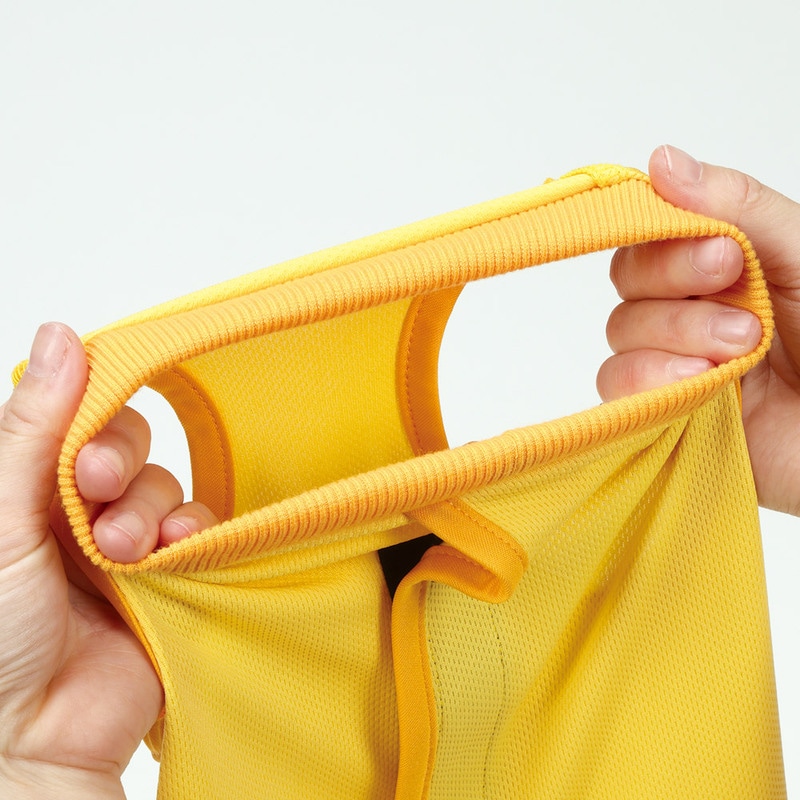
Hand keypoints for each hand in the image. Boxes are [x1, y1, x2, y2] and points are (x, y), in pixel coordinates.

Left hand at [0, 324, 162, 796]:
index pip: (76, 416)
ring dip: (151, 507)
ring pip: (164, 484)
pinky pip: (200, 526)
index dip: (93, 414)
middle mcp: (77, 508)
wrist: (33, 741)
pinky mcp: (171, 573)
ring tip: (123, 551)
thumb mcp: (1, 519)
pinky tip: (174, 552)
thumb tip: (61, 335)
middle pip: (126, 444)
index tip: (86, 440)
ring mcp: (127, 542)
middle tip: (99, 490)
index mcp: (28, 488)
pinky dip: (193, 530)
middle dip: (120, 463)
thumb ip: (35, 427)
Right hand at [598, 145, 799, 515]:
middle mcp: (690, 308)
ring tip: (741, 353)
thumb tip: (663, 161)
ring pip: (622, 330)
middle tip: (736, 297)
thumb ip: (738, 208)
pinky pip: (616, 386)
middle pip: (629, 278)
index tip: (724, 255)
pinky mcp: (660, 412)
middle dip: (676, 284)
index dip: (669, 239)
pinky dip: (652, 380)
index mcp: (722, 267)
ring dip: (679, 335)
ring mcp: (672, 361)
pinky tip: (702, 383)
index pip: (653, 234)